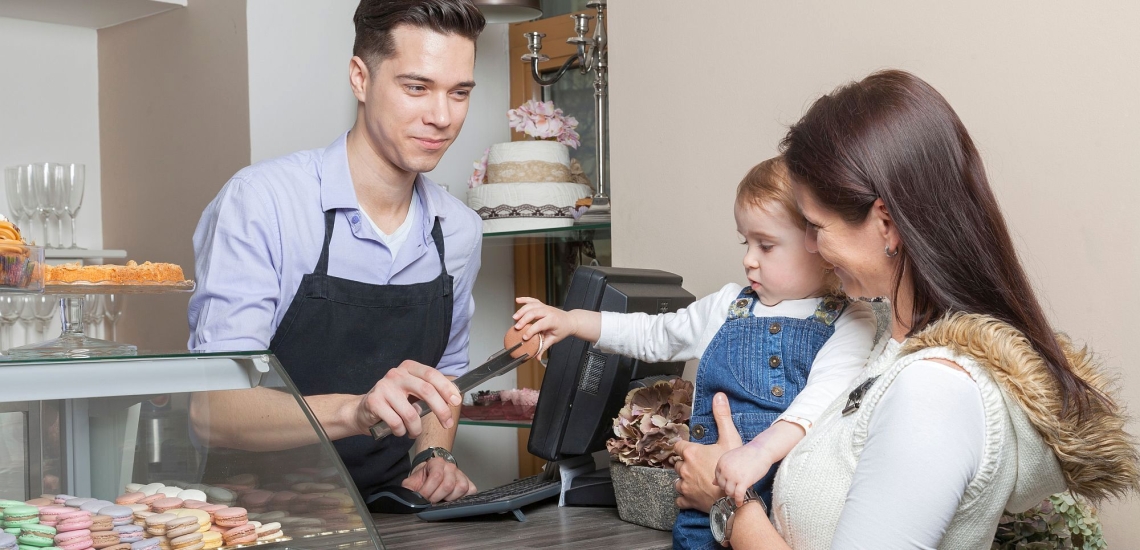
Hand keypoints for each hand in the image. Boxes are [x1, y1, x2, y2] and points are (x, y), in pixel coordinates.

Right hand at [352, 360, 461, 437]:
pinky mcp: (374, 402)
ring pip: (411, 413)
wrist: (362, 411)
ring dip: (416, 428)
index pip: (432, 374)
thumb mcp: (411, 392)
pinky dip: (401, 432)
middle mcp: (396, 374)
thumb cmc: (392, 403)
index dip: (446, 388)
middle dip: (441, 410)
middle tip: (446, 423)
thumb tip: (453, 399)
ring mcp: (384, 387)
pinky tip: (398, 430)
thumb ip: (429, 393)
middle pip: (426, 390)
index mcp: (408, 368)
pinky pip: (396, 423)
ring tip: (414, 432)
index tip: (456, 401)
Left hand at [401, 457, 476, 502]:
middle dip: (437, 497)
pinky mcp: (469, 482)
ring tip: (442, 499)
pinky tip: (452, 498)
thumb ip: (408, 489)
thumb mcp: (412, 482)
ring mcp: (461, 474)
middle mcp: (450, 467)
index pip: (436, 477)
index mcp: (436, 463)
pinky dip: (462, 497)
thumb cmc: (424, 478)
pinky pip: (470, 491)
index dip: (428, 491)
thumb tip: (406, 500)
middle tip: (431, 500)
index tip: (422, 498)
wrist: (432, 473)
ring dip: (449, 498)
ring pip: (460, 488)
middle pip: (448, 485)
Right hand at [512, 297, 579, 347]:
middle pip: (534, 312)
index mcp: (552, 320)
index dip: (531, 331)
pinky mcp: (542, 304)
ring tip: (515, 317)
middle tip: (517, 327)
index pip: (540, 324)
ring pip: (531, 305)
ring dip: (522, 310)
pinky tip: (517, 300)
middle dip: (524, 319)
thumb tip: (536, 357)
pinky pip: (532, 300)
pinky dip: (524, 299)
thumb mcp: (554, 339)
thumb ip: (544, 347)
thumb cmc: (562, 329)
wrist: (569, 321)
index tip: (525, 337)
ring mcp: (545, 306)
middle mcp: (548, 311)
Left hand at [673, 393, 742, 510]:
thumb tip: (718, 395)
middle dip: (685, 464)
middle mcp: (684, 468)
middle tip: (698, 465)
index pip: (678, 446)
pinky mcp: (687, 500)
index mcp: (691, 453)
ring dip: (684, 479)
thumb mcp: (730, 438)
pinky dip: (684, 496)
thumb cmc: (732, 468)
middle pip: (678, 463)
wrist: (734, 497)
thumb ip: (722, 417)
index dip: (684, 447)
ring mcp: (685, 485)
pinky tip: (693, 494)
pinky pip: (679, 498)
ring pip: (677, 480)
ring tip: (696, 479)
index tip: (690, 449)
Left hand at [716, 444, 773, 506]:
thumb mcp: (732, 459)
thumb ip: (723, 470)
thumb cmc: (748, 454)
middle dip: (728, 489)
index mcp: (721, 462)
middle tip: (735, 490)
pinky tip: (740, 503)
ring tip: (738, 495)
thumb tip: (713, 483)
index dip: (724, 483)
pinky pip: (738, 495)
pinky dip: (739, 501)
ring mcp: (734, 476)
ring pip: (729, 492)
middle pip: (722, 486)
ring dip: (734, 495)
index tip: (730, 484)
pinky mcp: (743, 481)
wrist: (762, 450)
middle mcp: (725, 469)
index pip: (717, 478)